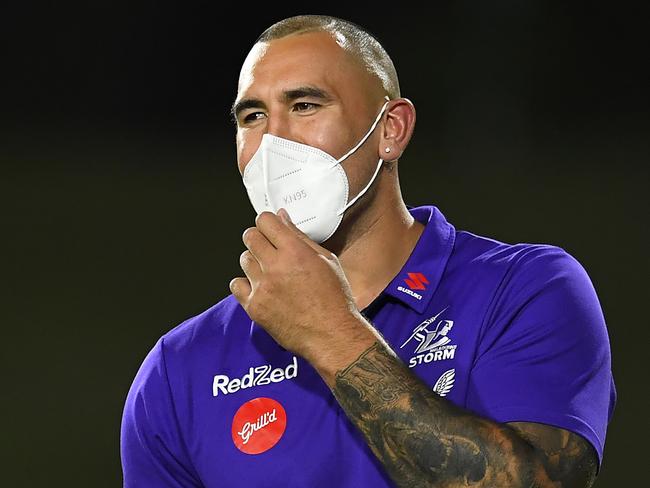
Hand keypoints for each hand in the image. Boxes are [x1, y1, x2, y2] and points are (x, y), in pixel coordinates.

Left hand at [230, 209, 371, 363]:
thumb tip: (282, 218)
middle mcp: (276, 267)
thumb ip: (300, 237)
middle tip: (268, 247)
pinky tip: (260, 287)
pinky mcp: (255, 306)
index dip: (267, 222)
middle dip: (259, 238)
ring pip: (243, 259)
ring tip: (269, 271)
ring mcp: (263, 287)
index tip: (270, 227)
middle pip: (250, 237)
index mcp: (295, 251)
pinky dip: (245, 283)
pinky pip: (236, 284)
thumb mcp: (326, 260)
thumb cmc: (334, 300)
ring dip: (254, 261)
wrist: (332, 334)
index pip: (265, 221)